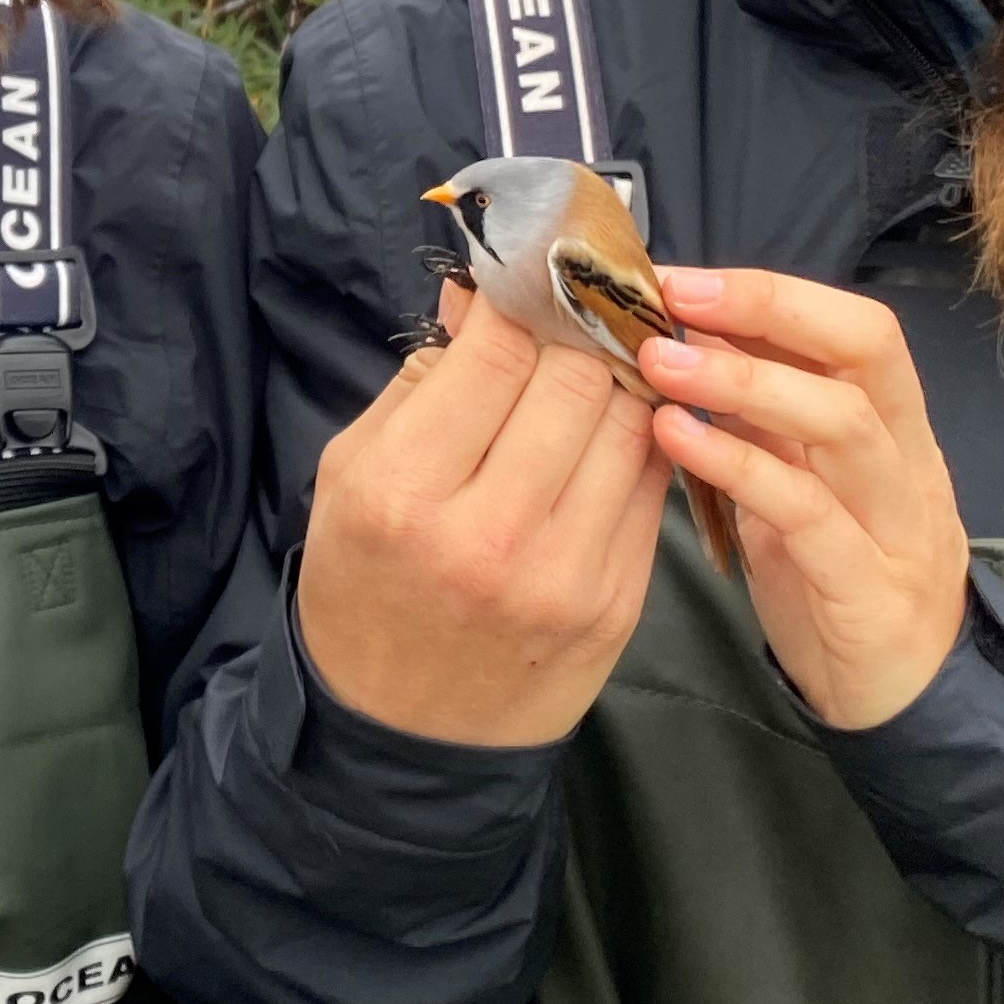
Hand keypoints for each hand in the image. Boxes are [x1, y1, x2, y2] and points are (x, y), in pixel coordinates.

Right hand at [292, 281, 665, 746]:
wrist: (404, 736)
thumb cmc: (366, 584)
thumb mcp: (352, 474)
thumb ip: (421, 380)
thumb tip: (481, 292)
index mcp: (406, 491)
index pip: (497, 349)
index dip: (522, 293)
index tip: (529, 267)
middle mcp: (490, 532)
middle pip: (578, 377)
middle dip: (579, 328)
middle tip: (575, 305)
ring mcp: (566, 573)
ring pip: (632, 423)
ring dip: (622, 377)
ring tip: (601, 358)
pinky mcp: (619, 601)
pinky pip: (652, 483)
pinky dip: (641, 439)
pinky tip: (613, 427)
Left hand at [640, 269, 969, 732]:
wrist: (897, 700)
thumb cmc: (833, 579)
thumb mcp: (802, 483)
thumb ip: (764, 418)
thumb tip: (691, 335)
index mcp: (896, 430)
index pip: (859, 331)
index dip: (775, 294)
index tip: (683, 277)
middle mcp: (909, 465)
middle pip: (866, 353)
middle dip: (768, 311)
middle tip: (671, 298)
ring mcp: (898, 527)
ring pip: (843, 424)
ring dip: (743, 382)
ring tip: (657, 363)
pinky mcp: (869, 590)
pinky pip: (809, 514)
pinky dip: (738, 466)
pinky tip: (674, 440)